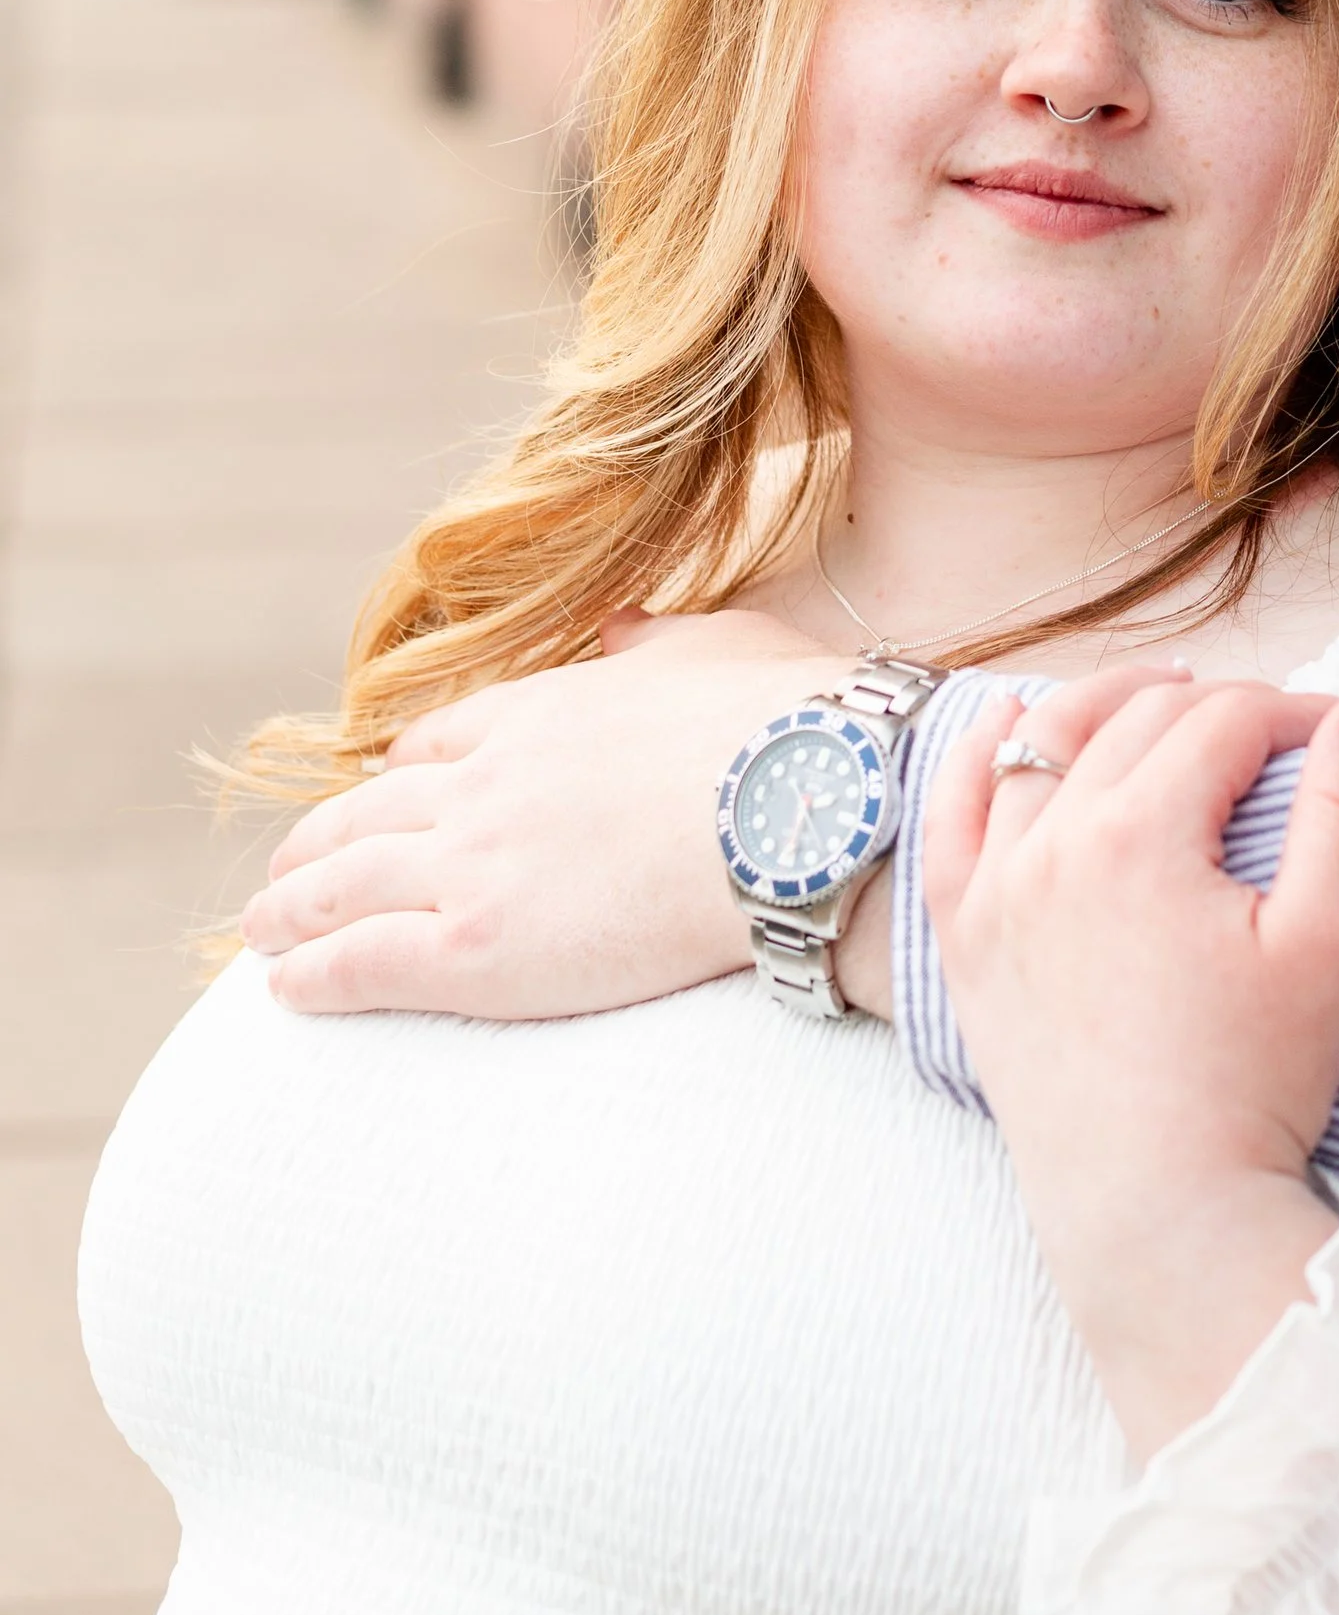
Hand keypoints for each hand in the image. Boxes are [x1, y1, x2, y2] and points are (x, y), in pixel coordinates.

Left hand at [240, 610, 836, 1018]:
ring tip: (265, 927)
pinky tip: (286, 987)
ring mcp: (471, 862)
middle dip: (321, 840)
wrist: (796, 801)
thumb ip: (659, 641)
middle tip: (291, 867)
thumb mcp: (720, 646)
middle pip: (372, 810)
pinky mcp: (474, 946)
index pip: (442, 739)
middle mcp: (485, 780)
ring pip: (346, 883)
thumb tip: (626, 627)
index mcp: (541, 708)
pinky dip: (314, 973)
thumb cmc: (785, 726)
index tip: (384, 789)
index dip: (403, 770)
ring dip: (293, 906)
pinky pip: (363, 961)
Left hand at [924, 668, 1338, 1454]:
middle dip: (1212, 705)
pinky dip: (977, 761)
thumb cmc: (1253, 1085)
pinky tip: (1008, 725)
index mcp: (1141, 835)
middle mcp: (1052, 845)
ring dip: (1102, 705)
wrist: (1161, 1215)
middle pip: (1136, 722)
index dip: (1295, 712)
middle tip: (1270, 724)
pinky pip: (951, 821)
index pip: (1226, 722)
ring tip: (1159, 698)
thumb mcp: (1323, 938)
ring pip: (1037, 747)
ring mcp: (996, 892)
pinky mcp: (966, 942)